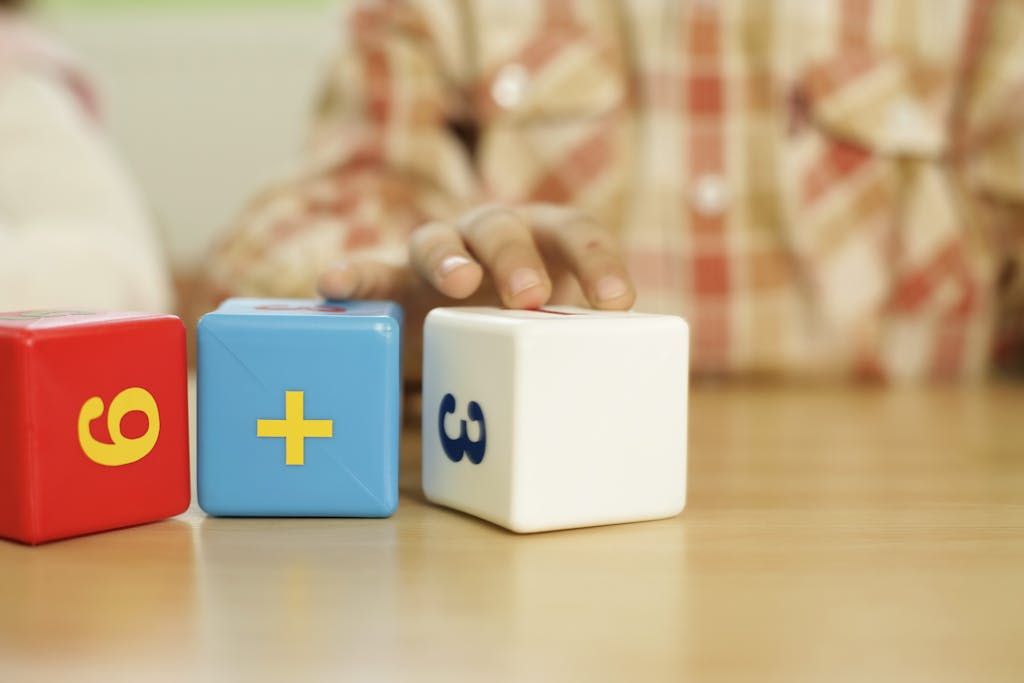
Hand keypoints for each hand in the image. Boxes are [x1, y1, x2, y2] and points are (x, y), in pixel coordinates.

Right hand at [316, 203, 635, 379]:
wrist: (457, 313)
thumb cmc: (518, 324)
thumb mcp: (548, 331)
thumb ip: (572, 350)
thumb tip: (614, 426)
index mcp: (541, 239)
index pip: (576, 234)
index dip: (598, 263)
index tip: (616, 303)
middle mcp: (488, 234)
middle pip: (502, 228)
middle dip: (517, 257)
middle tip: (529, 295)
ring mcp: (436, 251)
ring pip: (435, 239)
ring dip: (448, 257)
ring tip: (457, 282)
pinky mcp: (391, 278)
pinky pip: (368, 272)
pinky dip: (352, 275)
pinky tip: (332, 285)